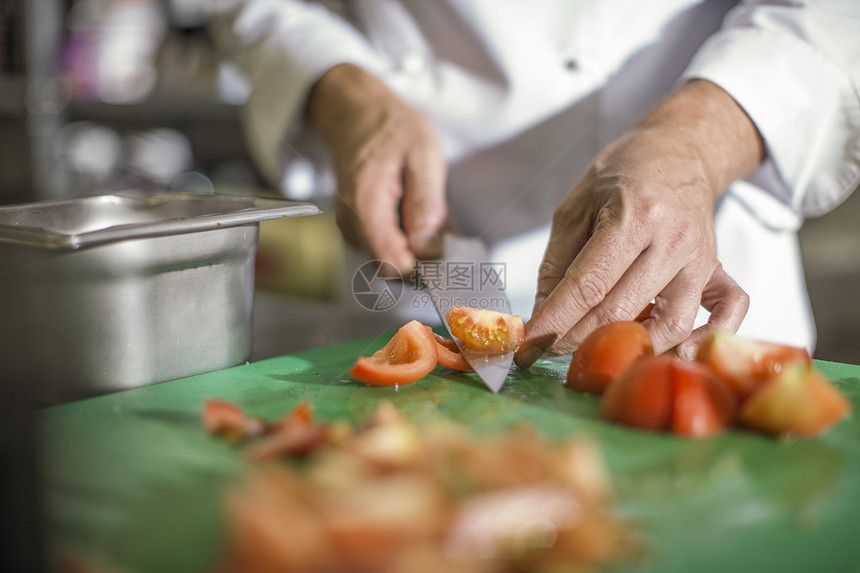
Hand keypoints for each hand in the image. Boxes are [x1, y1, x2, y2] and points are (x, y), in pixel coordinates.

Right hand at [307, 64, 447, 274]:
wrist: (358, 116)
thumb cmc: (391, 130)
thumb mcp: (423, 157)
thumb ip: (427, 207)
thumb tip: (431, 250)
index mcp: (366, 208)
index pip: (393, 265)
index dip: (425, 266)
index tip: (448, 251)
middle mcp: (353, 226)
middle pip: (394, 267)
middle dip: (425, 255)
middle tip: (442, 221)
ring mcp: (354, 230)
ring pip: (394, 259)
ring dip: (419, 244)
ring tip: (427, 206)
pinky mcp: (360, 230)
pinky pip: (390, 247)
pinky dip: (410, 236)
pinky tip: (415, 209)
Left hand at [516, 80, 762, 365]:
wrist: (678, 150)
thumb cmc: (621, 176)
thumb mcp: (575, 208)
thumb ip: (557, 264)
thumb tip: (543, 317)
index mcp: (633, 215)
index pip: (588, 286)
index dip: (554, 321)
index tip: (527, 345)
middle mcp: (673, 239)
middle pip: (622, 310)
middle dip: (578, 338)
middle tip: (548, 350)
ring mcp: (701, 258)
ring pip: (670, 324)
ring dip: (630, 349)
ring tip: (596, 353)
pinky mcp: (719, 269)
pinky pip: (729, 312)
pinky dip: (705, 340)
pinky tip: (674, 353)